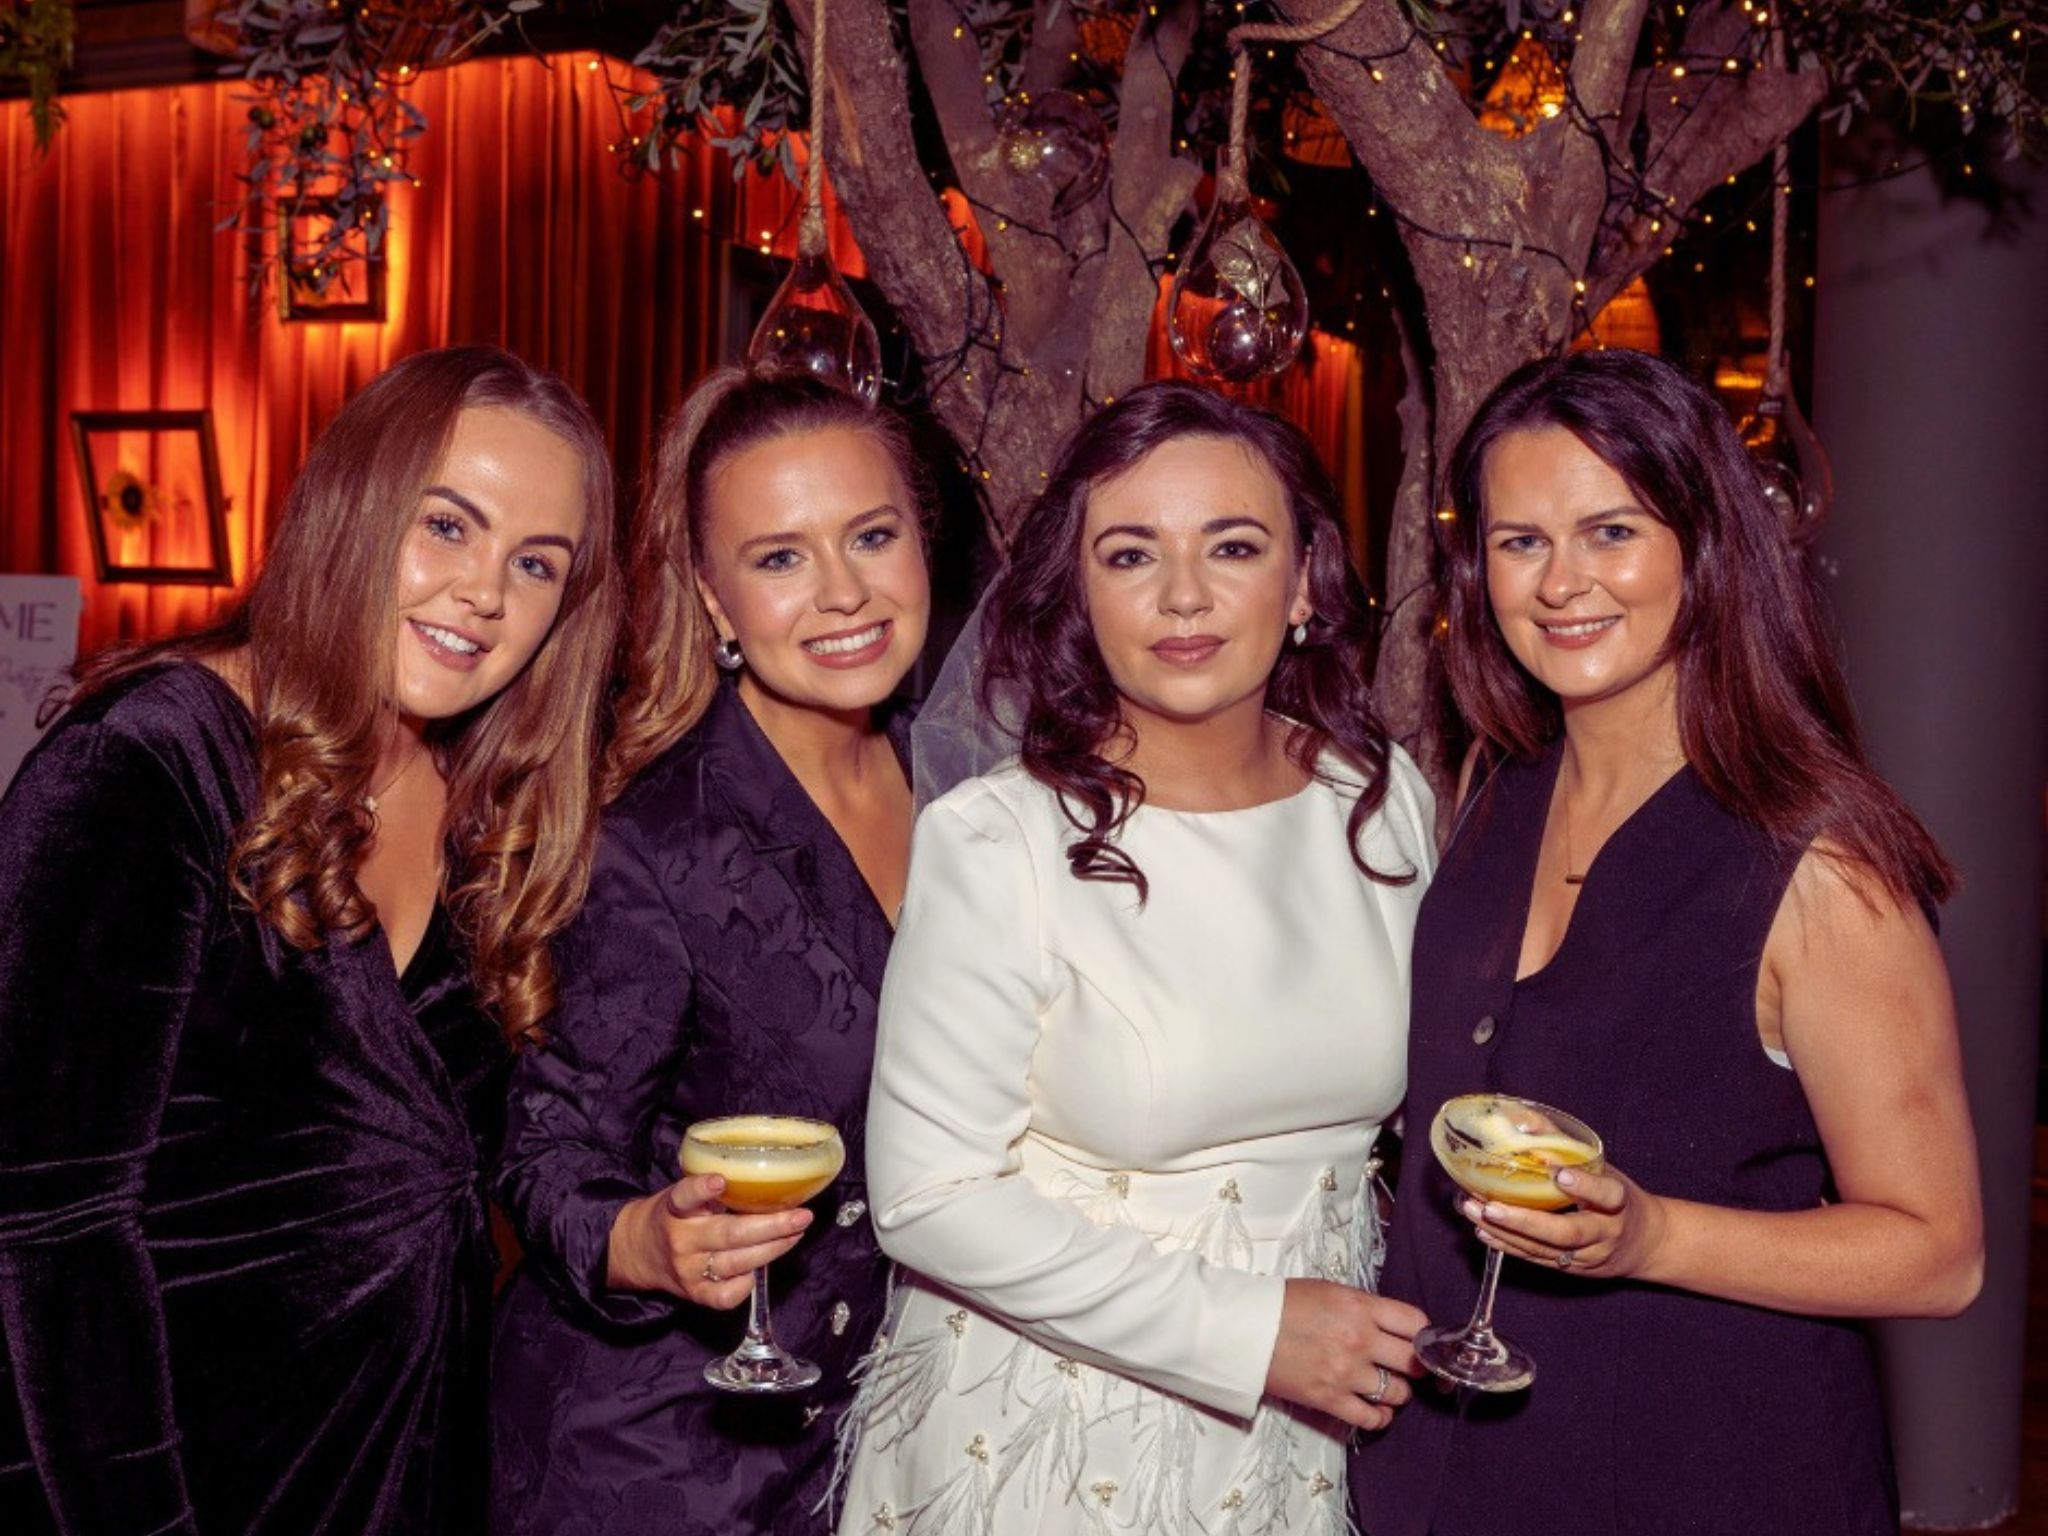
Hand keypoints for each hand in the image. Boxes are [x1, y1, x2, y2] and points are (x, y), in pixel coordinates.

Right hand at [605, 1173, 812, 1308]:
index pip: (684, 1196)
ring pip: (738, 1263)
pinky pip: (729, 1294)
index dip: (702, 1188)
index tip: (720, 1181)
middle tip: (802, 1216)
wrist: (636, 1252)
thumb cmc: (671, 1217)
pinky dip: (749, 1281)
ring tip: (796, 1233)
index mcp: (674, 1209)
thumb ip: (710, 1192)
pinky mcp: (694, 1294)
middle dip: (772, 1226)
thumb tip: (764, 1183)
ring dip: (774, 1249)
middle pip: (730, 1234)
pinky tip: (760, 1265)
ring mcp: (688, 1271)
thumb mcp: (681, 1196)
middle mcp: (681, 1240)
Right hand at [1263, 1279, 1428, 1431]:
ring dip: (1396, 1392)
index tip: (1420, 1343)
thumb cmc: (1283, 1305)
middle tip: (1405, 1367)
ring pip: (1398, 1393)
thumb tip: (1393, 1329)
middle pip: (1413, 1361)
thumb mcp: (1330, 1292)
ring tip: (1383, 1386)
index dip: (1424, 1335)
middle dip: (1414, 1366)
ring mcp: (1345, 1372)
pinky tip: (1374, 1409)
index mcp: (1360, 1307)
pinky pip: (1372, 1419)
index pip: (1416, 1323)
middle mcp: (1359, 1339)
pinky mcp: (1329, 1399)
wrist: (1243, 1329)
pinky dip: (1380, 1418)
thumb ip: (1365, 1309)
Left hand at [1461, 1162, 1668, 1280]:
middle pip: (1567, 1233)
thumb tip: (1525, 1118)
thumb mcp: (1604, 1169)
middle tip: (1490, 1205)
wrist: (1645, 1244)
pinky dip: (1508, 1245)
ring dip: (1505, 1231)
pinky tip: (1482, 1229)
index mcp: (1619, 1203)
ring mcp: (1588, 1256)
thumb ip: (1566, 1147)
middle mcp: (1605, 1234)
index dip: (1584, 1185)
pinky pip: (1537, 1260)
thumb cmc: (1619, 1198)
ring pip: (1545, 1249)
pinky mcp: (1572, 1270)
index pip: (1607, 1194)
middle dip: (1525, 1221)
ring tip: (1473, 1211)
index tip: (1559, 1173)